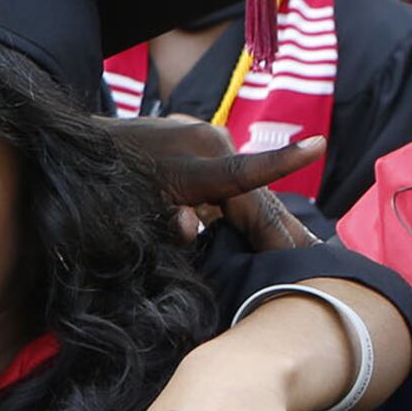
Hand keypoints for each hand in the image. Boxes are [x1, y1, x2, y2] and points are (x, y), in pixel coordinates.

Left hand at [106, 115, 323, 247]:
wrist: (85, 145)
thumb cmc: (106, 186)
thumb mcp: (130, 210)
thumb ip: (161, 223)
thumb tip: (190, 226)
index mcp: (193, 159)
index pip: (243, 172)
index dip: (280, 163)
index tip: (318, 146)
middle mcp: (212, 142)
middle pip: (259, 198)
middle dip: (288, 236)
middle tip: (325, 268)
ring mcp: (213, 142)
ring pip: (255, 194)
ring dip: (280, 228)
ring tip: (320, 257)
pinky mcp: (211, 149)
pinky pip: (242, 188)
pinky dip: (259, 215)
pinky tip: (291, 239)